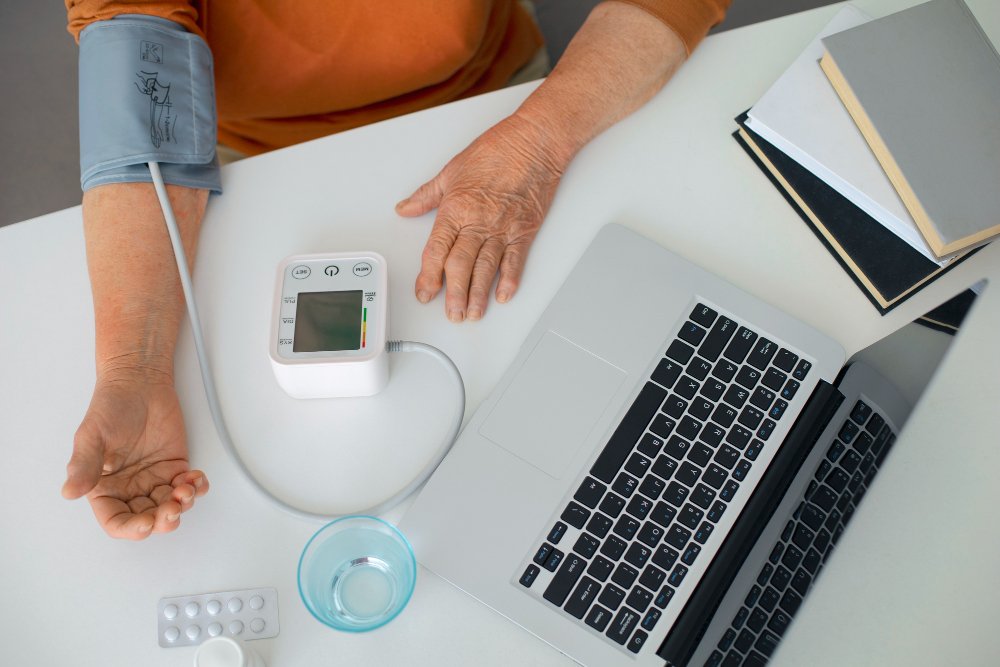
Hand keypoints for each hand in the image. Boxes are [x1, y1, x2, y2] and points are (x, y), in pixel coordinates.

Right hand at [62, 371, 207, 538]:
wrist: (139, 384)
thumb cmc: (111, 407)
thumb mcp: (91, 436)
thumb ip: (83, 465)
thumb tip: (70, 491)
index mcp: (105, 487)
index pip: (117, 520)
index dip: (131, 528)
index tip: (146, 522)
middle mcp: (130, 488)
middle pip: (148, 518)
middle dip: (163, 519)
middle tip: (172, 508)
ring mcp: (155, 478)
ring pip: (170, 506)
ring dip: (183, 504)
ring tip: (186, 488)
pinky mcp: (175, 467)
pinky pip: (188, 487)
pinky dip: (197, 488)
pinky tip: (196, 479)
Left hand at [396, 114, 567, 321]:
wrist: (535, 142)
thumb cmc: (498, 150)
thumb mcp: (452, 169)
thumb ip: (427, 195)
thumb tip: (406, 208)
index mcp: (456, 207)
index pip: (436, 251)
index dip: (428, 276)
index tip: (425, 292)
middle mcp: (478, 221)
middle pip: (461, 266)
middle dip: (454, 295)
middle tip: (451, 314)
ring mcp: (503, 228)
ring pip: (486, 269)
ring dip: (478, 295)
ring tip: (473, 313)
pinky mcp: (524, 230)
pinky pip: (515, 260)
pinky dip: (510, 280)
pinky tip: (504, 295)